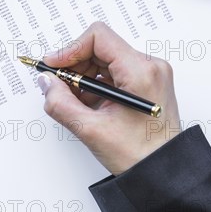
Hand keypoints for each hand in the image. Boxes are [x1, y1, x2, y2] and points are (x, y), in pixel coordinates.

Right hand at [38, 22, 180, 175]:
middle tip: (59, 87)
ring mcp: (150, 75)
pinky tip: (89, 106)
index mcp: (140, 72)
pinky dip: (97, 86)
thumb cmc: (139, 155)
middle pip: (101, 48)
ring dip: (85, 77)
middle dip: (76, 66)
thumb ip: (61, 103)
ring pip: (106, 61)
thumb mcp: (91, 130)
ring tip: (75, 102)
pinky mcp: (147, 85)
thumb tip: (46, 82)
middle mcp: (150, 67)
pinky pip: (115, 74)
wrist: (164, 173)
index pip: (98, 37)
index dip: (71, 49)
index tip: (54, 65)